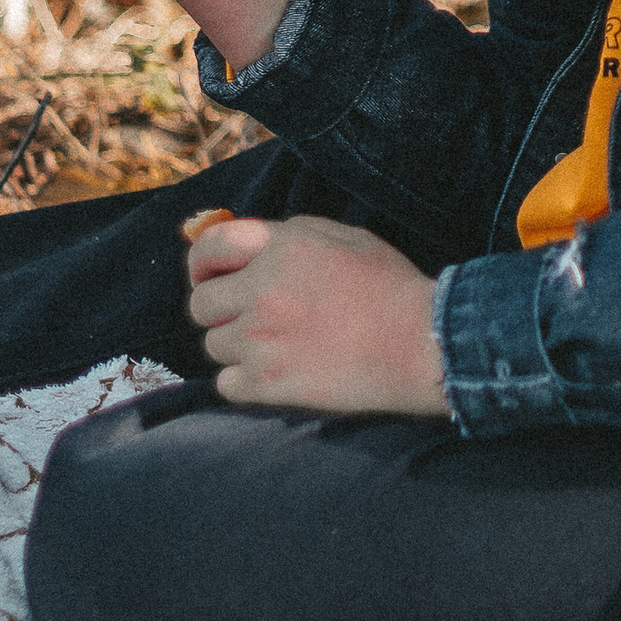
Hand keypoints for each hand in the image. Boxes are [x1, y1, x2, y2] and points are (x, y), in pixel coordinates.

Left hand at [185, 211, 448, 414]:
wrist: (420, 343)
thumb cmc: (390, 287)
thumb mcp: (344, 236)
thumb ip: (290, 235)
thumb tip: (248, 244)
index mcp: (281, 248)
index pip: (211, 246)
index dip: (202, 261)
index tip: (207, 275)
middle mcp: (262, 290)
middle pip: (200, 304)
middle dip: (218, 308)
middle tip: (245, 316)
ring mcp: (261, 340)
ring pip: (212, 344)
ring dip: (236, 345)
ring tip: (274, 345)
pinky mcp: (268, 383)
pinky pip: (225, 384)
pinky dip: (242, 381)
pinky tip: (272, 373)